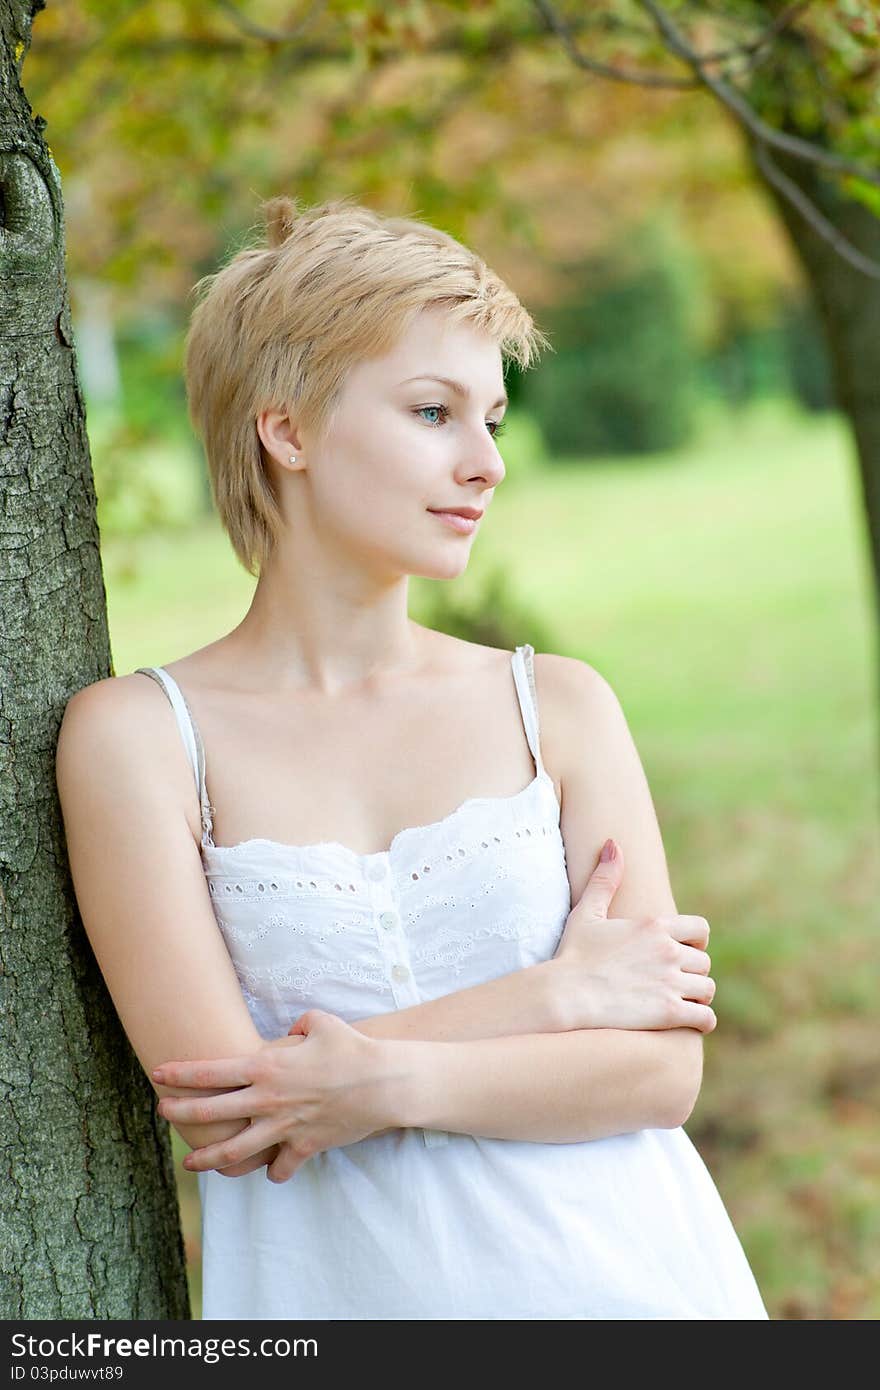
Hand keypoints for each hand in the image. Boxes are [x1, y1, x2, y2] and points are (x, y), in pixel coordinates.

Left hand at [153, 1010, 398, 1182]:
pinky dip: (272, 1171)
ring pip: (235, 1152)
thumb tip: (290, 1032)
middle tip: (161, 1112)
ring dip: (208, 1158)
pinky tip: (268, 1171)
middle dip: (180, 1113)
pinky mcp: (305, 1148)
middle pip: (213, 1113)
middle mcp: (268, 1100)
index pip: (212, 1072)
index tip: (159, 1074)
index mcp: (267, 1068)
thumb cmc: (352, 1048)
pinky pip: (280, 1167)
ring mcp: (284, 1128)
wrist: (382, 1084)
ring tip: (190, 1162)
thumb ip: (299, 1023)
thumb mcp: (322, 1022)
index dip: (182, 1073)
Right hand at [552, 839, 716, 1033]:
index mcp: (654, 926)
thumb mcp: (587, 913)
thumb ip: (605, 879)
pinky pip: (706, 1017)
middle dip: (692, 972)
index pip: (700, 929)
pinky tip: (691, 1022)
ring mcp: (671, 983)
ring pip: (708, 988)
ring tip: (683, 1002)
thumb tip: (613, 844)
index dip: (695, 942)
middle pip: (704, 962)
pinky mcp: (670, 1013)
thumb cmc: (573, 954)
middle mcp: (669, 952)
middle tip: (675, 981)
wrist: (565, 994)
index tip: (682, 951)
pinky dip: (703, 1020)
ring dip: (698, 996)